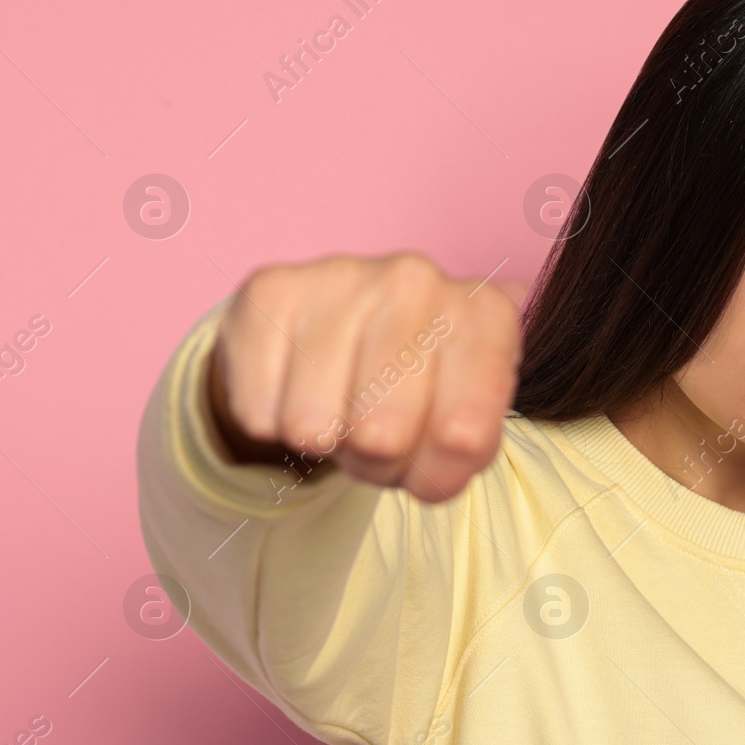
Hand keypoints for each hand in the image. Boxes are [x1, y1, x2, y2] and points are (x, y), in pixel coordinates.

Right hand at [207, 251, 526, 503]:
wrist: (333, 334)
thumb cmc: (411, 387)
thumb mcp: (456, 425)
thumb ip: (462, 453)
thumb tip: (452, 453)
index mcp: (484, 316)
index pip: (465, 434)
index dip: (441, 467)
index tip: (439, 452)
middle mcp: (418, 282)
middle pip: (382, 436)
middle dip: (376, 460)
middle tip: (380, 438)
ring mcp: (343, 276)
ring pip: (313, 426)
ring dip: (322, 441)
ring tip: (339, 409)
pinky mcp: (270, 289)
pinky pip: (260, 410)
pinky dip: (272, 421)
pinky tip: (295, 385)